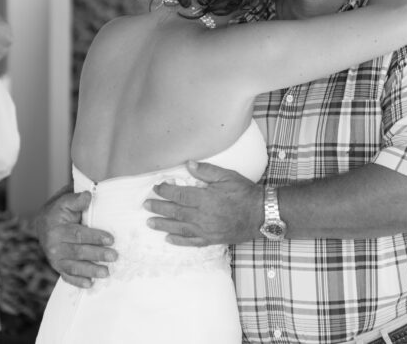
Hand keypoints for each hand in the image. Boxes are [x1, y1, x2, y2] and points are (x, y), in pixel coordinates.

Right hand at [35, 190, 115, 287]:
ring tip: (106, 273)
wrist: (45, 223)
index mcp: (57, 229)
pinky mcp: (58, 266)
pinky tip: (90, 284)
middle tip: (114, 256)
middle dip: (97, 255)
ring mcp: (55, 258)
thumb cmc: (61, 210)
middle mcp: (54, 246)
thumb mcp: (66, 201)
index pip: (78, 234)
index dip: (95, 237)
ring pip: (73, 266)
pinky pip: (67, 276)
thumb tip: (88, 196)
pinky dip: (77, 282)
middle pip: (78, 252)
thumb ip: (76, 200)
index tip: (110, 239)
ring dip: (90, 271)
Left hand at [144, 161, 261, 246]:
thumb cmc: (245, 193)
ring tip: (150, 222)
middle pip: (175, 212)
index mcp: (205, 198)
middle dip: (159, 208)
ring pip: (179, 227)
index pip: (179, 195)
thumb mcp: (227, 176)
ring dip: (163, 225)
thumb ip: (207, 171)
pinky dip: (178, 241)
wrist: (261, 214)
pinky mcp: (211, 239)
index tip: (156, 188)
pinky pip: (191, 241)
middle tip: (145, 205)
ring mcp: (206, 229)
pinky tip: (168, 239)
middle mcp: (202, 215)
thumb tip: (188, 164)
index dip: (165, 191)